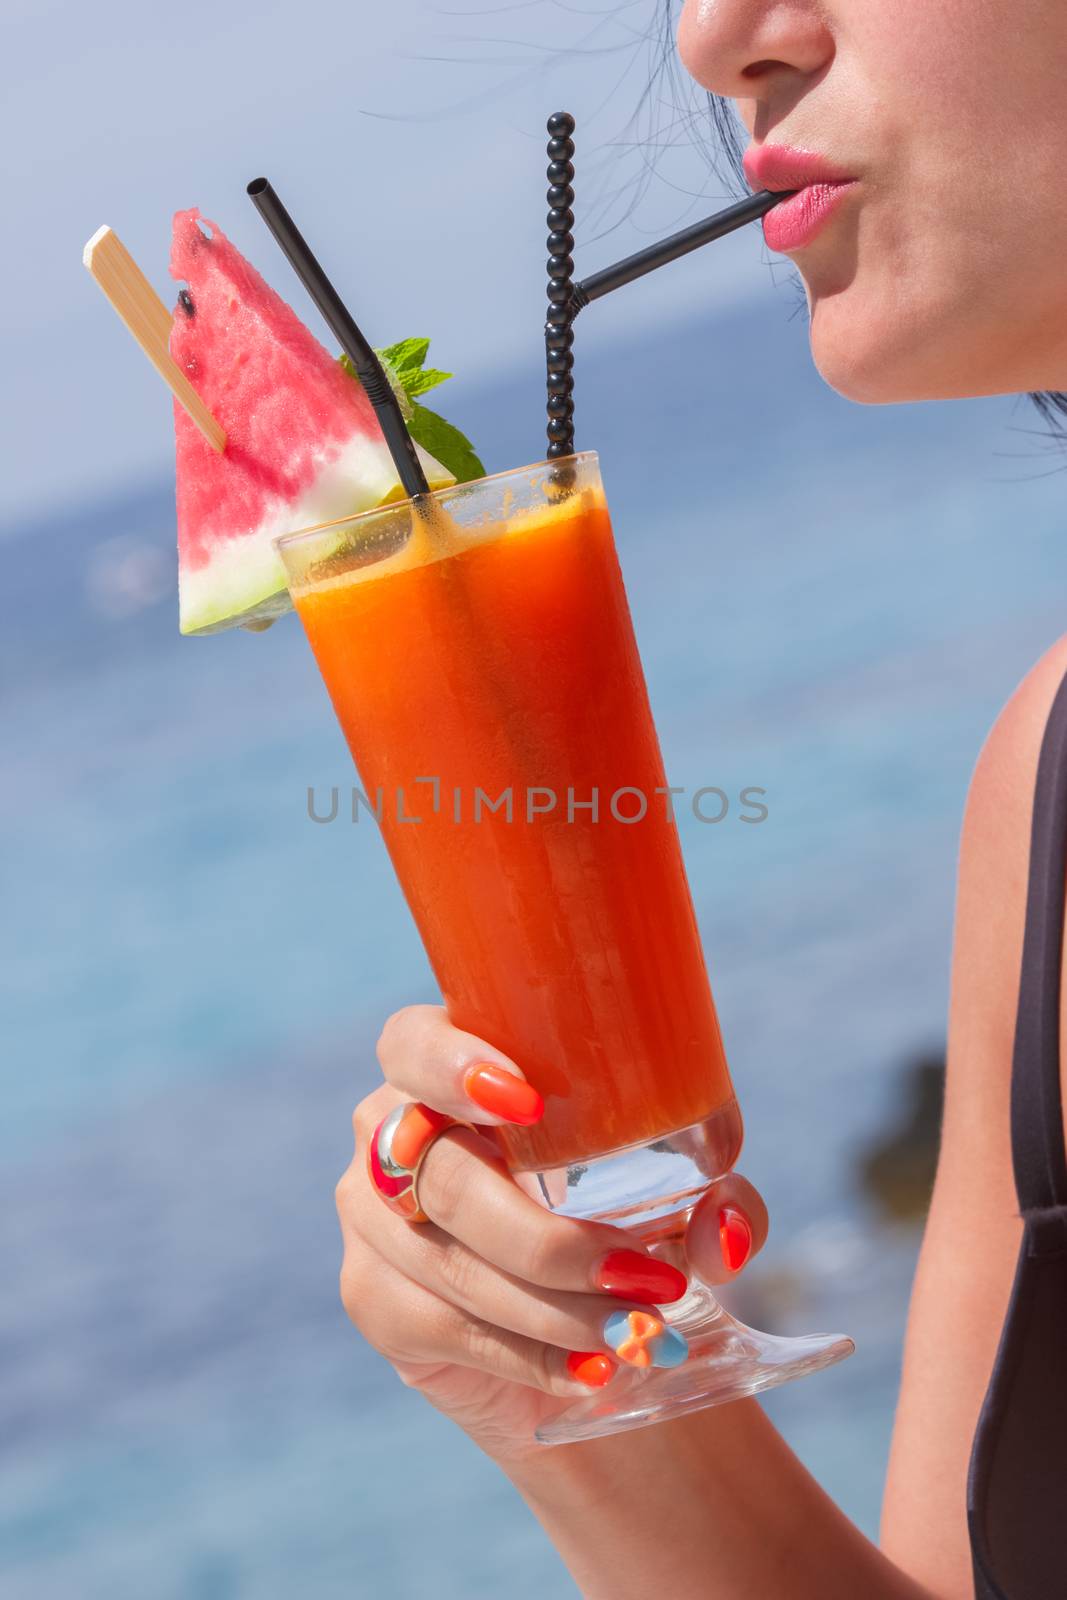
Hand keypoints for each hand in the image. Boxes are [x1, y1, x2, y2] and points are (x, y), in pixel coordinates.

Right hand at [335, 1004, 767, 1463]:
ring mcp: (371, 1216)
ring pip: (447, 1260)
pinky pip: (443, 1325)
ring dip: (550, 1306)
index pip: (414, 1043)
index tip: (529, 1105)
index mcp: (451, 1068)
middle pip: (444, 1175)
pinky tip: (587, 1370)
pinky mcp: (373, 1299)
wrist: (590, 1334)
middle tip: (641, 1275)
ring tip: (635, 1333)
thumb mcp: (689, 1202)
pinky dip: (526, 1353)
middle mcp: (392, 1131)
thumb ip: (719, 1203)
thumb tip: (726, 1229)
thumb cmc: (629, 1223)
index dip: (453, 1066)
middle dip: (547, 1238)